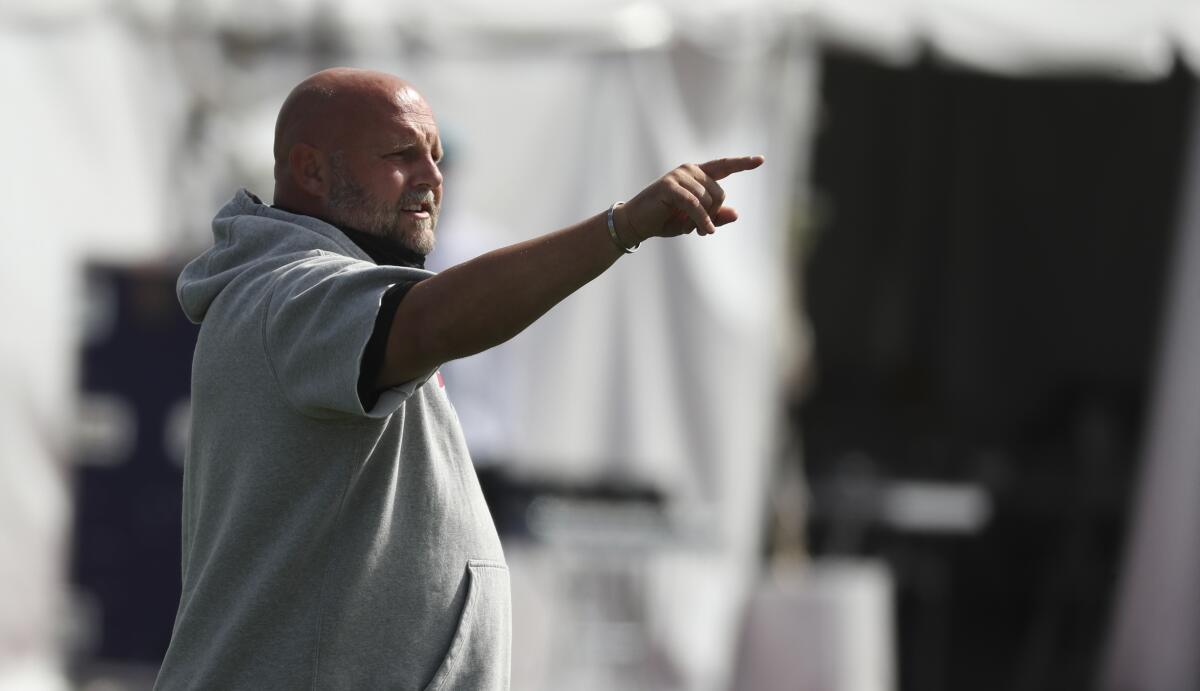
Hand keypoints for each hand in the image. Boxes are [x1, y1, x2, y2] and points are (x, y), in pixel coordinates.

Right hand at [614, 155, 764, 242]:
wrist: (636, 224)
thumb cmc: (665, 220)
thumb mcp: (695, 221)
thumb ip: (715, 217)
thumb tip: (737, 214)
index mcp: (697, 174)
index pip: (724, 166)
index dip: (743, 163)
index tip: (761, 160)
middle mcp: (689, 170)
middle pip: (720, 193)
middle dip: (713, 214)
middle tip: (699, 228)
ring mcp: (679, 176)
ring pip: (708, 200)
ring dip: (702, 221)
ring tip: (687, 228)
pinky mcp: (669, 186)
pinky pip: (695, 204)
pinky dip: (701, 219)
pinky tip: (705, 231)